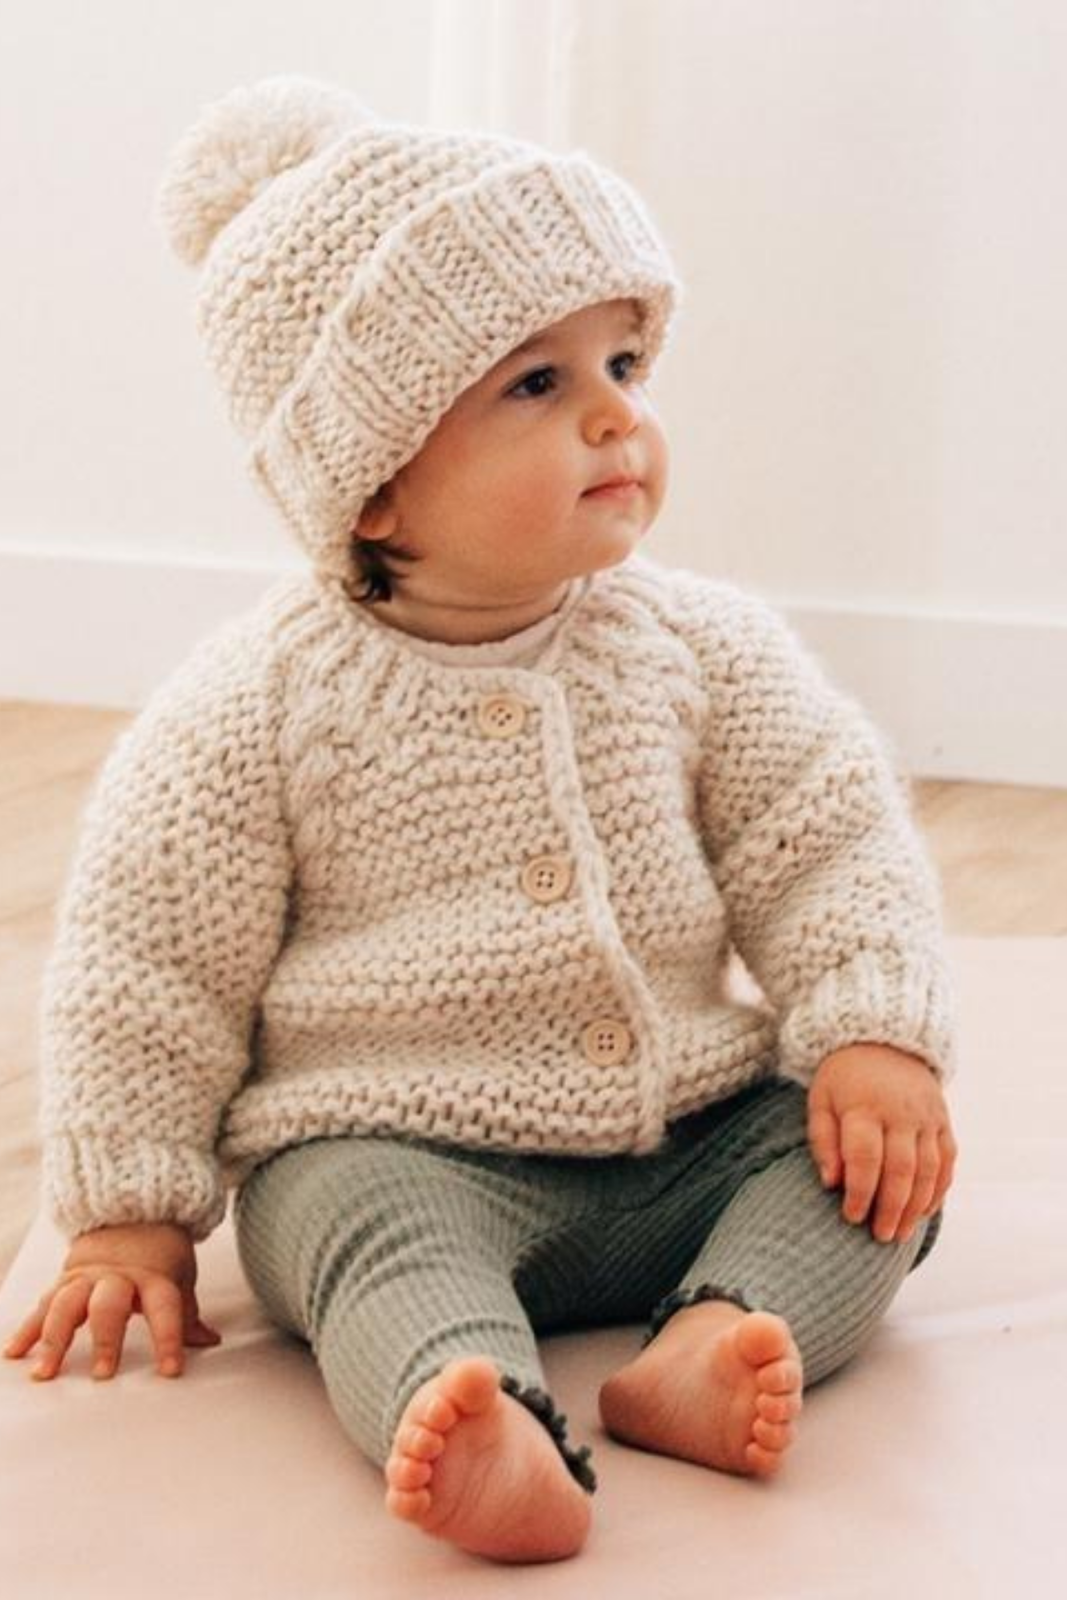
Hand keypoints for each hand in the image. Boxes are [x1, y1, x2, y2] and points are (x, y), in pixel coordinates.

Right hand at [3, 1221, 220, 1380]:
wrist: (130, 1209)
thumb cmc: (159, 1251)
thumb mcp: (179, 1277)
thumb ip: (187, 1314)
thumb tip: (209, 1341)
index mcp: (154, 1277)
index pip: (166, 1308)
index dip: (170, 1339)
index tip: (170, 1371)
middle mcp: (118, 1277)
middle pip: (110, 1305)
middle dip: (106, 1339)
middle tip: (103, 1374)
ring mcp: (88, 1277)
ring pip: (68, 1305)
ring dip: (55, 1339)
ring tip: (45, 1372)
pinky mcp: (65, 1279)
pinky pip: (43, 1304)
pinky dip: (27, 1328)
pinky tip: (14, 1352)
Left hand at [807, 1042, 957, 1243]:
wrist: (884, 1039)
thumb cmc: (843, 1078)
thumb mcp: (820, 1101)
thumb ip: (823, 1141)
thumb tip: (832, 1183)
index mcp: (864, 1106)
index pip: (865, 1157)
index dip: (859, 1192)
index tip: (851, 1217)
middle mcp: (900, 1112)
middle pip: (901, 1169)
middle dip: (891, 1208)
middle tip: (880, 1236)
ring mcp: (927, 1117)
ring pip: (928, 1170)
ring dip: (916, 1207)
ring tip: (901, 1233)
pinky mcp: (943, 1121)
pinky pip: (947, 1162)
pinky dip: (938, 1190)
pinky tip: (924, 1211)